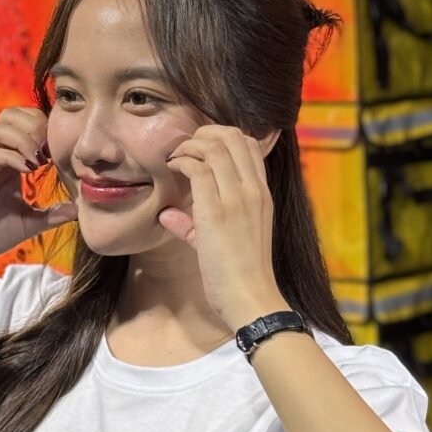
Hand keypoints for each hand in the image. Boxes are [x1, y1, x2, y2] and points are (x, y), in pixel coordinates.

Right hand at [0, 107, 77, 269]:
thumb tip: (78, 210)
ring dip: (25, 138)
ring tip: (39, 160)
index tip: (58, 151)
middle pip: (11, 114)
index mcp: (6, 160)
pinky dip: (12, 156)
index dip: (43, 128)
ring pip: (1, 127)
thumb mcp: (28, 222)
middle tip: (48, 150)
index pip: (23, 122)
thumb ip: (51, 214)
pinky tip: (27, 170)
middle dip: (34, 125)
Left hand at [160, 125, 287, 330]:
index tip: (199, 147)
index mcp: (262, 195)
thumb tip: (169, 215)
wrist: (251, 299)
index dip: (223, 136)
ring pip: (216, 147)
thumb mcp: (224, 241)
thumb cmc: (239, 275)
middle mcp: (254, 191)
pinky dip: (182, 161)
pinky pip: (199, 169)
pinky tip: (172, 168)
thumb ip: (196, 223)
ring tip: (175, 156)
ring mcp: (238, 199)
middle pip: (234, 136)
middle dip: (204, 132)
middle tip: (184, 146)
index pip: (250, 145)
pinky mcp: (217, 212)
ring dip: (189, 145)